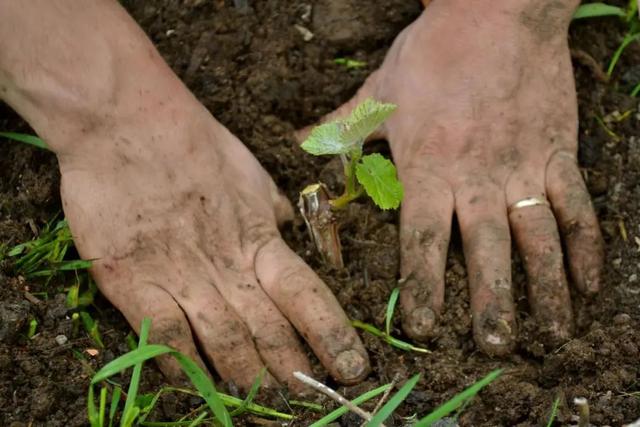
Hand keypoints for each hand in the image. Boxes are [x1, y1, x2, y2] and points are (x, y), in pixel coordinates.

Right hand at [56, 101, 369, 389]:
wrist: (129, 123)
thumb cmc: (194, 144)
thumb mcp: (251, 174)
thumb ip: (272, 211)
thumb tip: (290, 229)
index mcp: (260, 238)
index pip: (308, 297)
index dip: (333, 336)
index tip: (354, 367)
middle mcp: (228, 265)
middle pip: (270, 331)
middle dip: (294, 373)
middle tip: (314, 403)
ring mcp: (180, 276)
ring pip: (225, 343)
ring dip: (249, 380)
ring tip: (267, 407)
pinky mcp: (132, 281)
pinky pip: (164, 337)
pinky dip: (183, 369)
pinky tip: (198, 390)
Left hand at [306, 0, 603, 353]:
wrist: (497, 11)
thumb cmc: (434, 53)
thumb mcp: (381, 90)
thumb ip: (344, 125)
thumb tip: (299, 138)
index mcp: (427, 168)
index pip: (423, 241)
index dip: (423, 288)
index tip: (424, 328)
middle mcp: (476, 178)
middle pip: (485, 252)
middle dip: (490, 304)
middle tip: (494, 347)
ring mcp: (523, 167)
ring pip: (537, 239)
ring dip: (546, 289)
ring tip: (552, 333)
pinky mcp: (558, 154)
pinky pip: (577, 208)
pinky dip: (586, 247)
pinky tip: (589, 282)